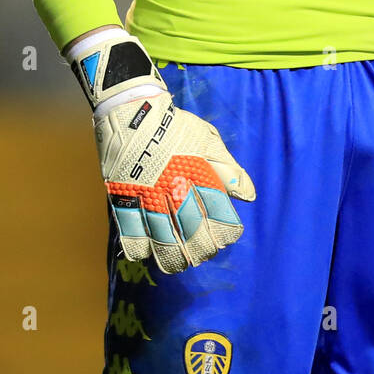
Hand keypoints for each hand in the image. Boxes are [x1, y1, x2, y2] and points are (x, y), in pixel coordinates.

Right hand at [70, 31, 255, 273]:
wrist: (132, 110)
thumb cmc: (175, 126)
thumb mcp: (208, 139)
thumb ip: (228, 169)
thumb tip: (249, 195)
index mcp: (197, 173)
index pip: (219, 213)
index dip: (226, 231)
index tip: (228, 237)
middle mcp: (174, 188)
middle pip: (192, 231)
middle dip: (202, 248)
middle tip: (205, 253)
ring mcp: (147, 194)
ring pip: (163, 237)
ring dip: (173, 255)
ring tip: (180, 263)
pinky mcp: (123, 196)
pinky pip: (130, 230)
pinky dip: (139, 246)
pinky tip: (147, 254)